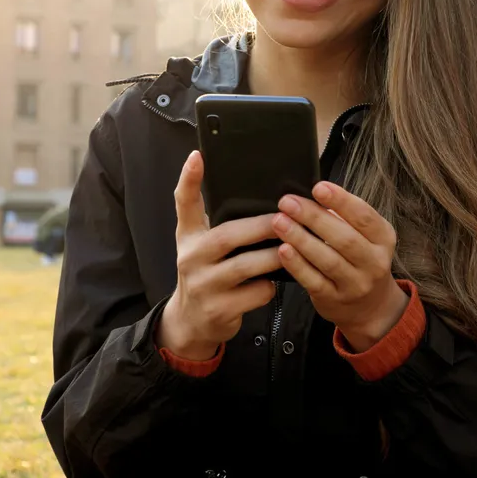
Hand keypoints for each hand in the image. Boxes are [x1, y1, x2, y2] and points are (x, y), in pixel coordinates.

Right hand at [156, 151, 282, 360]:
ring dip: (274, 256)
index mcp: (188, 236)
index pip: (184, 203)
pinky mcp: (219, 310)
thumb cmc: (208, 275)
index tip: (198, 155)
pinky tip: (274, 282)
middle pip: (225, 236)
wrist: (192, 322)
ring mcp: (203, 285)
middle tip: (286, 216)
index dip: (189, 179)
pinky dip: (269, 286)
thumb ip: (222, 226)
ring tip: (292, 247)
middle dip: (260, 226)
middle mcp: (190, 258)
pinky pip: (255, 293)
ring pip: (244, 266)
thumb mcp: (203, 247)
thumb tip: (266, 203)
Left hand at [272, 181, 407, 351]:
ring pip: (328, 260)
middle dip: (313, 217)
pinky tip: (283, 250)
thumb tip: (311, 196)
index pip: (364, 216)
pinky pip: (313, 281)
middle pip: (344, 238)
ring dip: (301, 239)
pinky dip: (297, 265)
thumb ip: (344, 217)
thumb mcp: (365, 237)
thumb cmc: (360, 259)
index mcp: (383, 238)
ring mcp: (355, 284)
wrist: (370, 307)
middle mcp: (373, 262)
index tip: (318, 187)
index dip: (341, 201)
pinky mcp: (334, 299)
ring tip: (279, 222)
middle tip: (287, 202)